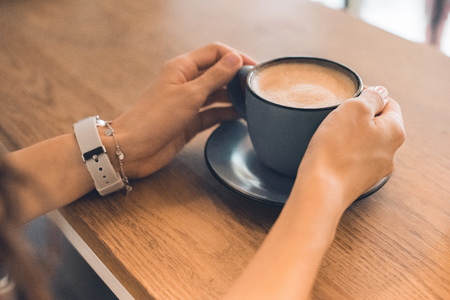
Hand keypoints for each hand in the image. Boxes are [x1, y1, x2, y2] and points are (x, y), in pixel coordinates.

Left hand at [106, 43, 255, 177]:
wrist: (131, 149)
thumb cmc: (155, 118)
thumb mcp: (189, 95)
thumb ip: (214, 77)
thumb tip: (234, 58)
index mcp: (182, 68)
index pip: (215, 52)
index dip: (236, 56)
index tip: (254, 68)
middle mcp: (186, 82)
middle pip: (218, 73)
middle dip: (237, 78)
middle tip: (257, 88)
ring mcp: (188, 103)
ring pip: (217, 95)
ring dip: (234, 97)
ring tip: (254, 104)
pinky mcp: (189, 122)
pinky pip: (213, 114)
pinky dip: (226, 114)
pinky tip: (241, 117)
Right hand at [292, 87, 404, 210]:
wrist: (320, 189)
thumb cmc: (336, 149)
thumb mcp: (354, 109)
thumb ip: (372, 97)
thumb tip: (380, 93)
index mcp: (395, 131)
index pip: (389, 103)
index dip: (369, 96)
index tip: (349, 97)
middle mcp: (391, 152)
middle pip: (377, 123)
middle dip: (358, 117)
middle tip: (337, 116)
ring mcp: (376, 169)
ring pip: (365, 141)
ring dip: (350, 135)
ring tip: (331, 136)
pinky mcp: (359, 181)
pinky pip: (354, 158)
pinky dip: (344, 152)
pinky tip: (330, 153)